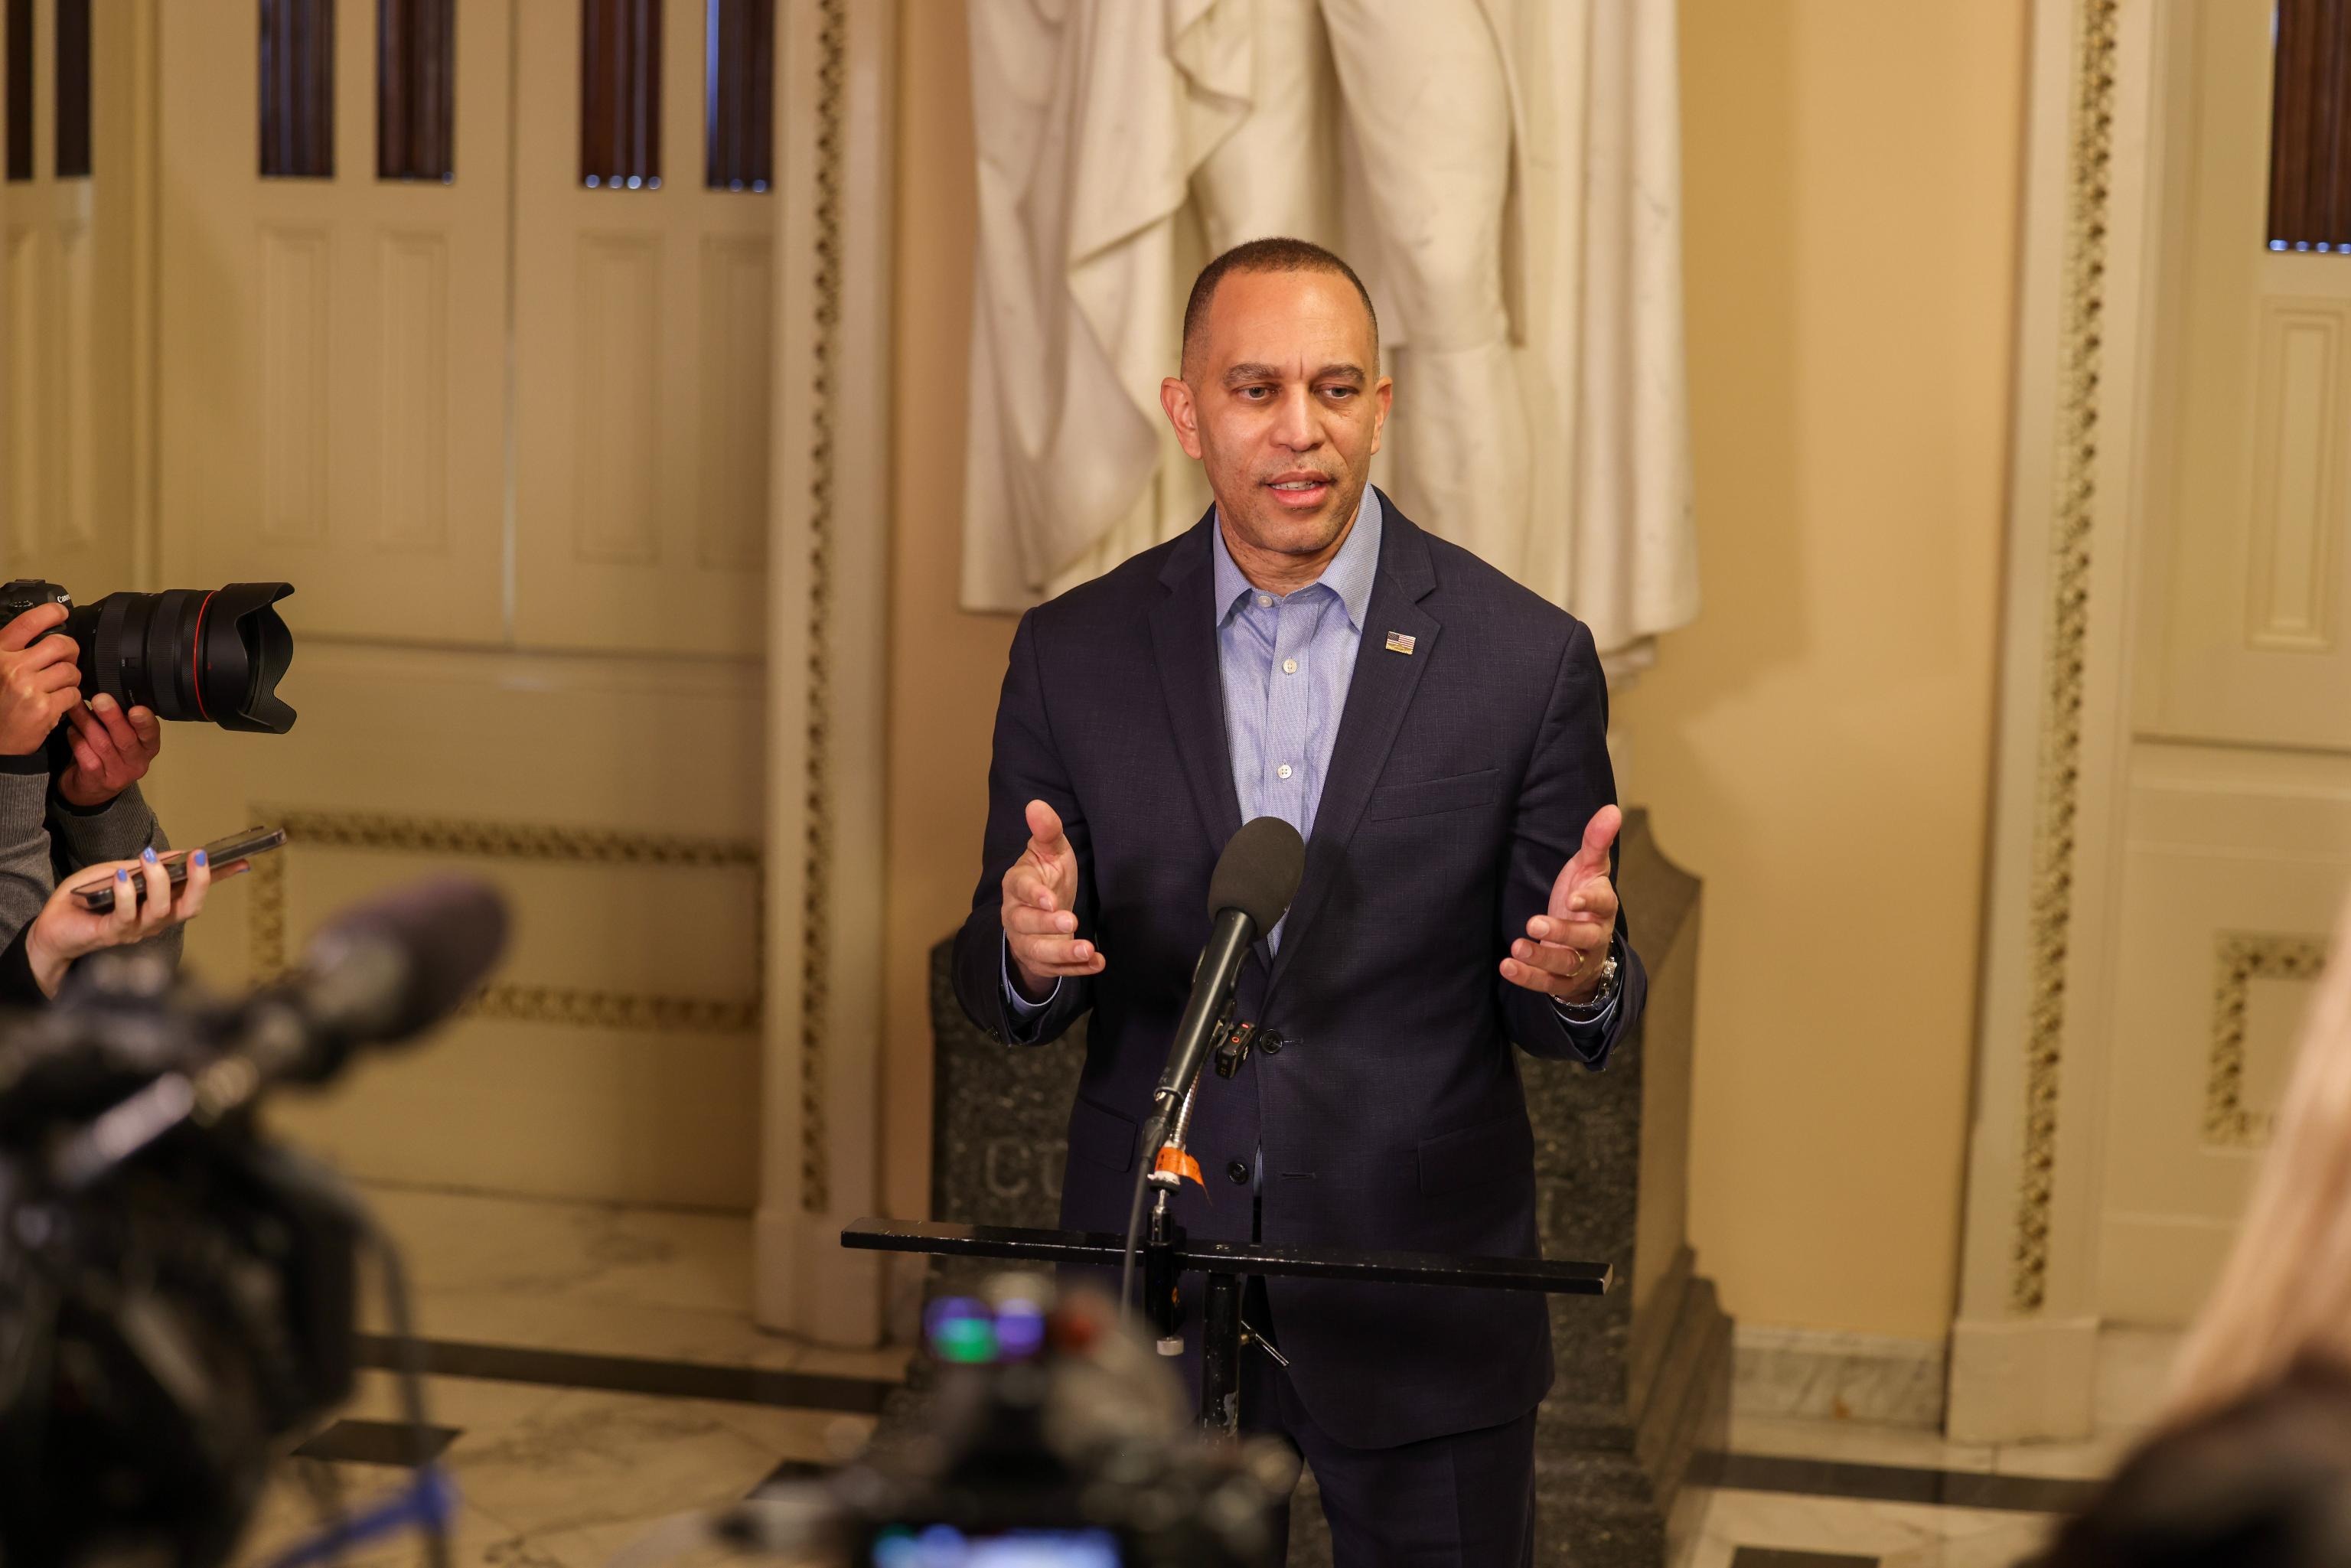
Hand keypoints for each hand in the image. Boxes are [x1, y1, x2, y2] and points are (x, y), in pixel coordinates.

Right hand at [0, 604, 80, 754]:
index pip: (27, 623)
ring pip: (71, 671)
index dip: (50, 612)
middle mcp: (12, 667)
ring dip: (70, 679)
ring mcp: (28, 688)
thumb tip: (41, 636)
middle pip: (60, 645)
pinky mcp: (44, 708)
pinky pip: (74, 694)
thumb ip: (13, 653)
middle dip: (70, 651)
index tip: (60, 611)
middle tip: (66, 659)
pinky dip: (71, 699)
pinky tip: (57, 704)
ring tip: (57, 687)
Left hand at [26, 846, 237, 998]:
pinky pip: (126, 915)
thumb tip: (175, 854)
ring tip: (149, 859)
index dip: (220, 877)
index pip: (195, 891)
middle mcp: (155, 921)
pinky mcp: (112, 933)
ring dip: (159, 882)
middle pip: (189, 907)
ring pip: (162, 911)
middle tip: (198, 857)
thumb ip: (144, 866)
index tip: (242, 860)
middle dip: (199, 882)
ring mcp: (136, 930)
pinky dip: (126, 892)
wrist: (53, 928)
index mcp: (160, 905)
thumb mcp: (118, 871)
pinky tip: (122, 875)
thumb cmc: (86, 900)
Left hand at [56, 694, 162, 808]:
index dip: (145, 722)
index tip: (136, 709)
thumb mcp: (122, 738)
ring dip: (87, 723)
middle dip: (113, 718)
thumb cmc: (108, 755)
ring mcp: (117, 774)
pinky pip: (85, 756)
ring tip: (75, 706)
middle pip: (126, 739)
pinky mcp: (96, 779)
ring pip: (102, 745)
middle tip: (101, 699)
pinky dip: (76, 739)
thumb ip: (121, 720)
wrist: (91, 789)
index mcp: (148, 748)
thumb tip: (107, 692)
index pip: (151, 734)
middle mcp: (137, 762)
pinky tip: (71, 729)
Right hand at [1000, 799, 1101, 998]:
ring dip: (1063, 953)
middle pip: (1025, 923)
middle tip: (1072, 922)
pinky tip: (1097, 962)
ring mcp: (1027, 940)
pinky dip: (1076, 969)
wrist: (1043, 910)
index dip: (1033, 895)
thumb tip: (1036, 804)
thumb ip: (1046, 830)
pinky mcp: (1042, 961)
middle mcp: (1016, 915)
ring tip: (1087, 950)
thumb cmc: (1047, 875)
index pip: (1019, 889)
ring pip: (1039, 951)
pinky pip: (1056, 969)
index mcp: (1017, 884)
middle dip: (1047, 925)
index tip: (1051, 899)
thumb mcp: (1051, 851)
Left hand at [1500, 804, 1621, 1005]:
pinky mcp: (1562, 980)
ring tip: (1516, 946)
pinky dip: (1527, 977)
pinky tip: (1508, 966)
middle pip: (1584, 939)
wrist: (1586, 944)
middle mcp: (1595, 937)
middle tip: (1534, 924)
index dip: (1590, 902)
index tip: (1574, 899)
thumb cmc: (1584, 898)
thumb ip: (1596, 841)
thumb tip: (1611, 809)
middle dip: (1561, 933)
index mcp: (1603, 908)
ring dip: (1541, 957)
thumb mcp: (1589, 869)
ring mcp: (1579, 961)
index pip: (1603, 905)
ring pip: (1565, 964)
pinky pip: (1547, 983)